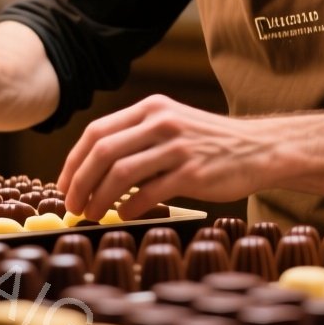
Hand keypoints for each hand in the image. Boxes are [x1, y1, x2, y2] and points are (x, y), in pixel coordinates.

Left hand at [56, 94, 273, 221]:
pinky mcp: (193, 172)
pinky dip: (129, 207)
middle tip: (72, 205)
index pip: (97, 132)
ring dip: (99, 198)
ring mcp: (177, 146)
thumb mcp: (172, 125)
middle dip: (79, 182)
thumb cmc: (210, 144)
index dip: (73, 161)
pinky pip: (149, 192)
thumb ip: (137, 137)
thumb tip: (93, 169)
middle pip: (103, 152)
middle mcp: (161, 122)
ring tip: (92, 214)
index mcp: (151, 108)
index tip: (64, 184)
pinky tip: (124, 215)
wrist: (259, 148)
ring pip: (120, 173)